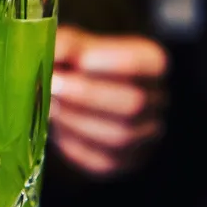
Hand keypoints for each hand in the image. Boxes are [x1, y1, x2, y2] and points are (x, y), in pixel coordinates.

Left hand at [49, 25, 168, 179]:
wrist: (88, 95)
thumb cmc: (84, 64)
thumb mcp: (78, 44)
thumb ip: (66, 46)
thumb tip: (51, 54)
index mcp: (153, 63)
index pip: (143, 63)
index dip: (111, 62)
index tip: (78, 59)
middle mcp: (157, 101)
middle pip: (133, 103)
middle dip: (87, 94)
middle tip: (52, 84)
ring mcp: (144, 136)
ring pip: (117, 135)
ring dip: (76, 119)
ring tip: (49, 104)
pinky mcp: (121, 162)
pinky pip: (99, 159)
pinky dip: (73, 143)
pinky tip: (56, 125)